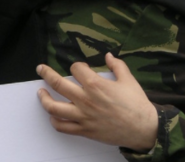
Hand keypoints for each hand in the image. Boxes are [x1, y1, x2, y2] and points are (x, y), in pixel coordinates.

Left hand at [37, 52, 157, 152]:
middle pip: (58, 84)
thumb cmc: (137, 104)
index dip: (77, 66)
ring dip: (44, 98)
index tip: (80, 68)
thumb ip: (117, 65)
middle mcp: (85, 99)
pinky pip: (63, 127)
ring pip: (54, 107)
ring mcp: (83, 116)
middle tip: (40, 69)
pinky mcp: (84, 130)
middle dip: (46, 73)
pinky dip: (54, 120)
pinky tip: (53, 115)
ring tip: (41, 92)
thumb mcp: (129, 80)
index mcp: (95, 85)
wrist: (145, 129)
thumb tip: (108, 55)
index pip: (76, 69)